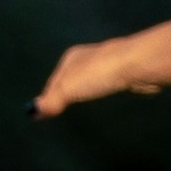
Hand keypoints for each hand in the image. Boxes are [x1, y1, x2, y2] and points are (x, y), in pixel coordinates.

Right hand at [30, 32, 166, 118]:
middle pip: (70, 79)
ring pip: (89, 80)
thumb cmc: (98, 74)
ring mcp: (107, 63)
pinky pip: (106, 83)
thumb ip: (51, 101)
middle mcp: (87, 57)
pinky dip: (102, 91)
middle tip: (60, 111)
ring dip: (85, 91)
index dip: (47, 97)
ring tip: (81, 105)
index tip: (43, 114)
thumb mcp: (68, 89)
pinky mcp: (124, 71)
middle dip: (65, 93)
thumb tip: (33, 112)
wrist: (137, 65)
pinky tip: (104, 97)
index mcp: (71, 58)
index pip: (53, 81)